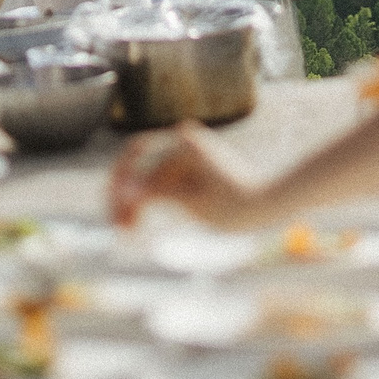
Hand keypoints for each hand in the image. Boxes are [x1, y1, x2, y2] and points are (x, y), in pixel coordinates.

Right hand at [108, 122, 265, 228]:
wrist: (265, 207)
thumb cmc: (236, 204)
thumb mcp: (194, 203)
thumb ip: (157, 195)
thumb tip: (125, 194)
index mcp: (184, 143)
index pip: (135, 153)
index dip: (119, 178)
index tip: (112, 203)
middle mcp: (180, 145)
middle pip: (137, 170)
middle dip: (122, 198)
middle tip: (117, 226)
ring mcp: (180, 160)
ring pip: (143, 184)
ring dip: (132, 207)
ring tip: (126, 235)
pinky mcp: (183, 177)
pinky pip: (155, 191)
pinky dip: (146, 208)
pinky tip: (138, 228)